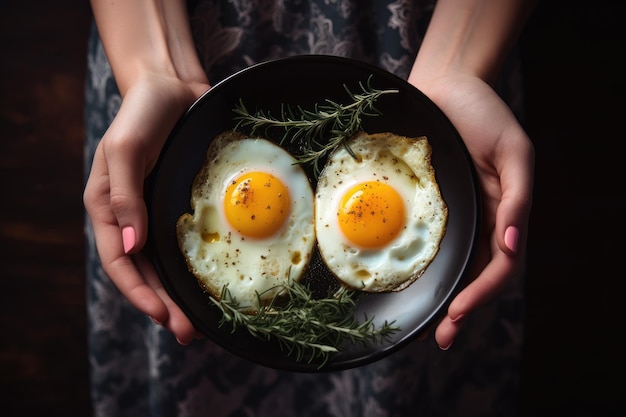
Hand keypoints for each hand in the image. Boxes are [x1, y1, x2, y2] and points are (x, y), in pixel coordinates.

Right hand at [83, 73, 209, 343]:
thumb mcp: (125, 151)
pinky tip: (210, 282)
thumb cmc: (141, 114)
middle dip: (164, 304)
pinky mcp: (179, 204)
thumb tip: (130, 247)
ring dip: (180, 293)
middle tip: (189, 332)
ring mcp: (155, 212)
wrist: (171, 87)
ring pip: (166, 263)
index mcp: (106, 208)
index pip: (119, 262)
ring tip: (202, 322)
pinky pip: (186, 242)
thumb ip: (124, 198)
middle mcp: (130, 216)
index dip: (138, 292)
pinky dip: (194, 265)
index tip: (162, 316)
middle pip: (145, 271)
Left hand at [410, 72, 533, 349]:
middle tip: (443, 338)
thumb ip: (519, 197)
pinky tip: (417, 287)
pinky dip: (429, 269)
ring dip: (446, 298)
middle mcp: (484, 221)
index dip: (482, 294)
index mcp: (507, 213)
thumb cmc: (483, 116)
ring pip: (457, 267)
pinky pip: (434, 243)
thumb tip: (514, 243)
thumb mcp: (513, 152)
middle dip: (464, 309)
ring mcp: (460, 217)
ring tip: (432, 329)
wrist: (446, 88)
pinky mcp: (435, 208)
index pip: (500, 266)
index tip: (458, 313)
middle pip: (478, 276)